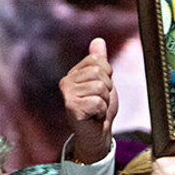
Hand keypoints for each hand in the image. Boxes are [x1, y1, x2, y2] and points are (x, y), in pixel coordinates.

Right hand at [59, 37, 118, 164]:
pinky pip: (98, 101)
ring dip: (104, 101)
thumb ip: (100, 62)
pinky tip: (93, 116)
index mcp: (73, 73)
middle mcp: (66, 81)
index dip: (107, 75)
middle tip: (99, 102)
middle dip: (107, 89)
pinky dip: (101, 111)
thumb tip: (98, 40)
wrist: (97, 134)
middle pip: (99, 73)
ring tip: (96, 109)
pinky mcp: (71, 107)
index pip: (97, 60)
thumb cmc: (99, 109)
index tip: (101, 90)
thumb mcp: (103, 82)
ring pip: (100, 87)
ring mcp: (67, 94)